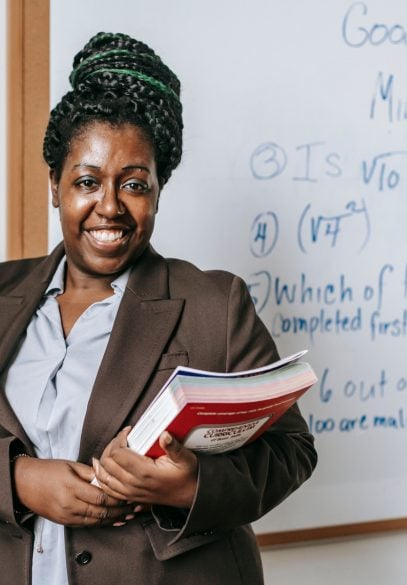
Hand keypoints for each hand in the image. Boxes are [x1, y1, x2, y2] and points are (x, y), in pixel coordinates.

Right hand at [13, 456, 135, 527]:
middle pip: (101, 511)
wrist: (25, 483)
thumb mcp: (70, 465)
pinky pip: (87, 525)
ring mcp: (66, 515)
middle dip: (120, 510)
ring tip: (130, 515)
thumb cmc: (49, 470)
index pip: (101, 497)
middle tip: (136, 506)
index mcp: (72, 487)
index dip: (117, 498)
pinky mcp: (64, 522)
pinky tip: (114, 521)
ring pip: (95, 521)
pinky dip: (102, 523)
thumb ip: (91, 472)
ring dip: (114, 519)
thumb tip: (109, 476)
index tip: (130, 494)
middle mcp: (69, 504)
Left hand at [93, 428, 197, 508]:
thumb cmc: (186, 475)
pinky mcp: (129, 497)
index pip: (117, 453)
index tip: (128, 431)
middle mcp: (134, 484)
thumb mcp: (185, 458)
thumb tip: (164, 434)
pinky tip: (103, 468)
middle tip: (121, 438)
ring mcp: (130, 492)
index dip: (119, 438)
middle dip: (110, 446)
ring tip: (111, 448)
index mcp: (145, 472)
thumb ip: (173, 446)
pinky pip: (107, 488)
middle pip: (107, 463)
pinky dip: (102, 477)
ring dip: (103, 461)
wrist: (189, 495)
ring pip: (103, 476)